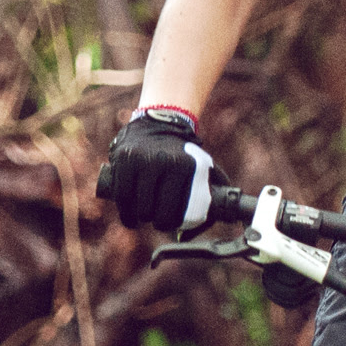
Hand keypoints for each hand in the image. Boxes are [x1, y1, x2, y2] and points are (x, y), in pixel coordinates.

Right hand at [96, 106, 217, 231]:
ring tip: (144, 219)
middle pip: (159, 212)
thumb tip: (222, 216)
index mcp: (186, 166)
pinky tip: (130, 219)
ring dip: (142, 219)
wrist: (157, 122)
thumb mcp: (204, 163)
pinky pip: (123, 197)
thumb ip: (217, 186)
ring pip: (140, 207)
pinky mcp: (124, 160)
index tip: (172, 224)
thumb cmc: (182, 152)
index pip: (180, 210)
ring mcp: (142, 161)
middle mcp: (164, 162)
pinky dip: (126, 214)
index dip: (175, 223)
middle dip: (159, 222)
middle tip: (158, 221)